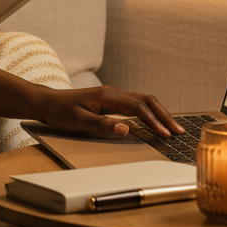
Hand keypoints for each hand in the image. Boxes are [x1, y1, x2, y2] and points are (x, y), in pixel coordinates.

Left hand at [34, 84, 184, 138]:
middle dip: (164, 115)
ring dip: (159, 113)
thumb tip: (126, 129)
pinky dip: (149, 113)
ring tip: (172, 128)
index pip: (138, 107)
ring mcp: (112, 95)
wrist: (47, 102)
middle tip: (179, 132)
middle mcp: (113, 92)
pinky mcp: (110, 100)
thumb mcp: (79, 122)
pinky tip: (154, 122)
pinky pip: (135, 104)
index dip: (154, 121)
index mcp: (107, 96)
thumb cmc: (60, 112)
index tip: (166, 134)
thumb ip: (103, 125)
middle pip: (146, 100)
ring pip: (143, 101)